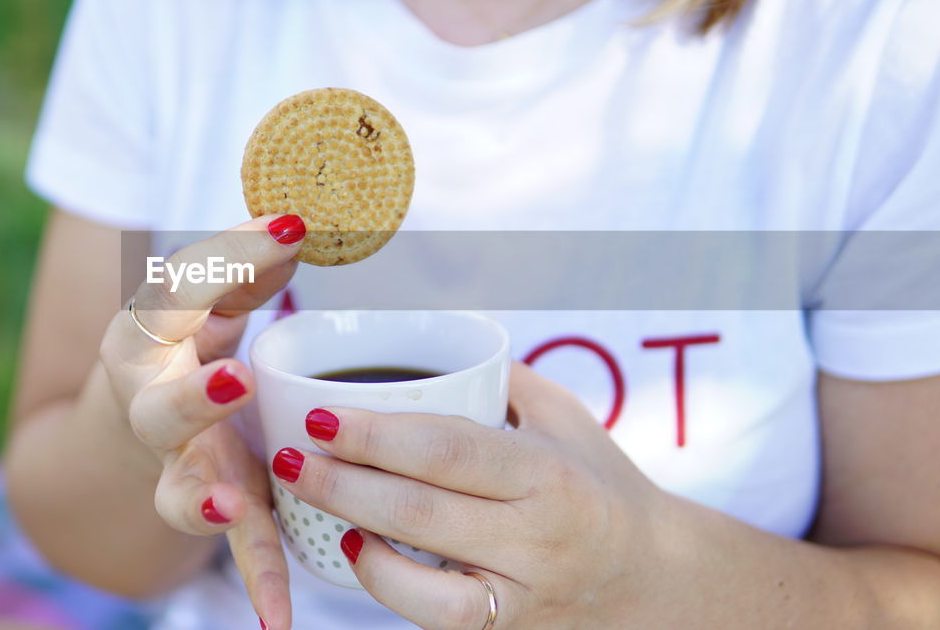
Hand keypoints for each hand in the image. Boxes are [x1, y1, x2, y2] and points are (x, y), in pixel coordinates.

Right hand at [95, 213, 305, 627]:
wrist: (133, 423)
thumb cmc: (182, 345)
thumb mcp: (203, 300)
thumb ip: (242, 268)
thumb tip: (296, 225)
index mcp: (144, 339)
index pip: (177, 295)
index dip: (229, 260)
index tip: (291, 227)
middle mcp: (149, 406)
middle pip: (160, 409)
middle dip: (195, 398)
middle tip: (234, 378)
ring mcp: (177, 467)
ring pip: (180, 490)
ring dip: (199, 500)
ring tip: (223, 507)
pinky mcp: (213, 505)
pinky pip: (236, 549)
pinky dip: (259, 583)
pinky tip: (281, 623)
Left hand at [272, 362, 668, 629]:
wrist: (650, 576)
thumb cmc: (596, 481)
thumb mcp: (563, 415)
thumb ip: (497, 377)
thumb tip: (419, 339)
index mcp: (549, 473)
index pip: (450, 450)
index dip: (378, 434)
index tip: (323, 414)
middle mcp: (535, 537)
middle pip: (421, 509)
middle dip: (343, 481)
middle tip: (289, 455)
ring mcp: (519, 592)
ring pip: (421, 575)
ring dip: (354, 532)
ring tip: (307, 495)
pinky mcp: (503, 629)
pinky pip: (433, 616)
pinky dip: (385, 585)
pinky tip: (354, 548)